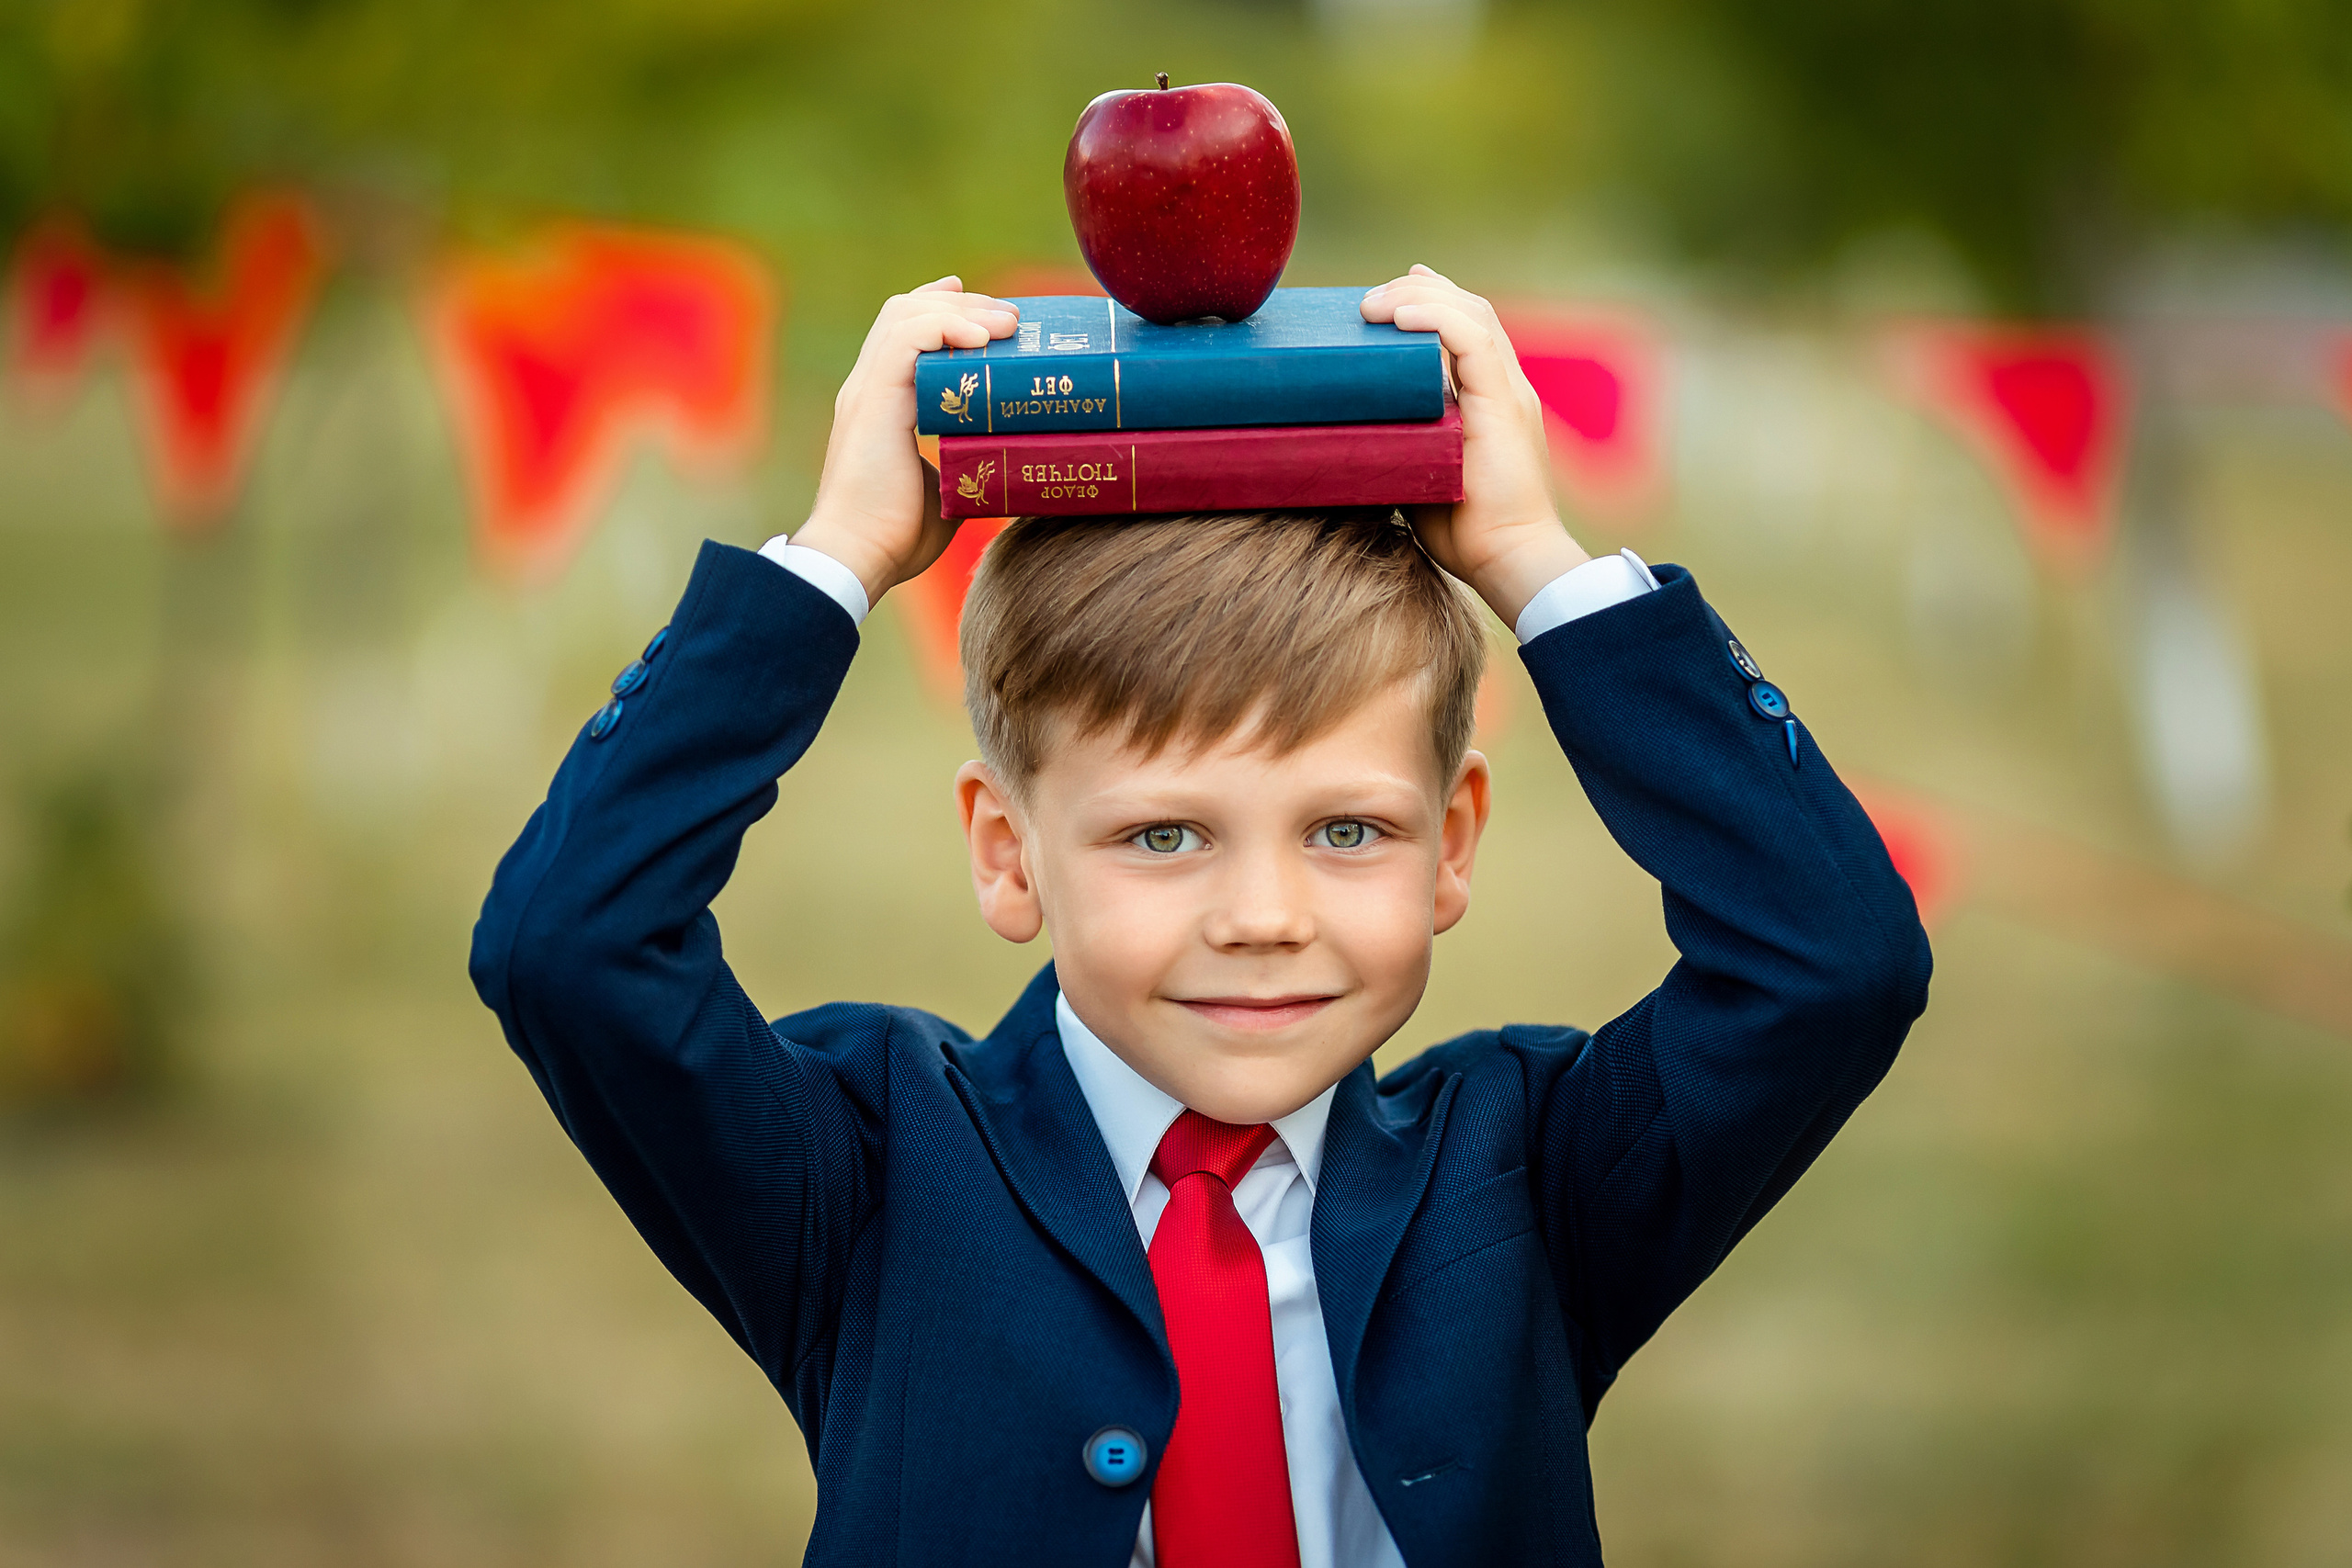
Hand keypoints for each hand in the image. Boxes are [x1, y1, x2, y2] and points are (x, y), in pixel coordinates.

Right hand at [793, 278, 1019, 607]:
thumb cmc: (895, 537)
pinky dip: (946, 327)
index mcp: (881, 405)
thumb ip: (963, 467)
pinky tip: (981, 338)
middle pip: (906, 312)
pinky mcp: (874, 399)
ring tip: (1006, 324)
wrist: (858, 556)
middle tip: (1010, 316)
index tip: (986, 312)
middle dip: (961, 303)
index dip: (942, 310)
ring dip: (962, 310)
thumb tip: (1003, 469)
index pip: (903, 334)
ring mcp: (868, 390)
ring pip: (906, 314)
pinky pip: (907, 338)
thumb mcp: (944, 491)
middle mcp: (870, 388)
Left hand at [1360, 266, 1590, 626]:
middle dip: (1418, 292)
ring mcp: (1508, 393)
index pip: (1467, 330)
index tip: (1390, 296)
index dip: (1431, 302)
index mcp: (1490, 400)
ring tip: (1372, 305)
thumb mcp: (1422, 473)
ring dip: (1418, 299)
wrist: (1508, 559)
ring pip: (1472, 314)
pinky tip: (1399, 316)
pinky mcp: (1505, 405)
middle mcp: (1504, 388)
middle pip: (1469, 310)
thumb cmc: (1464, 531)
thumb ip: (1404, 442)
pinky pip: (1474, 341)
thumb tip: (1354, 432)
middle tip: (1369, 300)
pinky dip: (1436, 319)